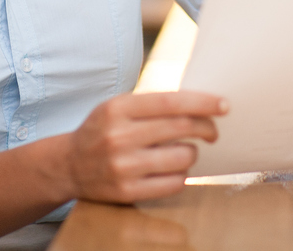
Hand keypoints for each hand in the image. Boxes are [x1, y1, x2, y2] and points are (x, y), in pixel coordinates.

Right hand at [66, 91, 226, 202]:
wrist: (69, 165)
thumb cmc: (103, 130)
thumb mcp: (118, 107)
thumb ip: (152, 104)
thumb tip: (200, 104)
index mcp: (118, 108)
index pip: (172, 102)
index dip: (203, 103)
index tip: (224, 105)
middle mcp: (119, 135)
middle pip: (182, 127)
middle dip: (207, 127)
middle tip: (213, 131)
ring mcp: (123, 166)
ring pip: (182, 157)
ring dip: (192, 153)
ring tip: (184, 151)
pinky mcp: (127, 191)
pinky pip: (174, 183)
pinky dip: (182, 174)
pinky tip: (173, 169)